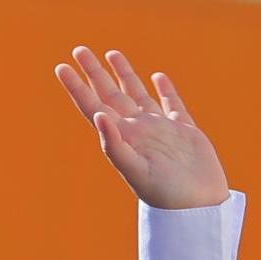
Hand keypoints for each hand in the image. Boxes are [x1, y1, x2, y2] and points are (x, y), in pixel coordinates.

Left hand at [55, 46, 227, 209]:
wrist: (198, 210)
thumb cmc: (166, 195)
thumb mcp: (135, 171)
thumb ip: (115, 146)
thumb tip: (99, 114)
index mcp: (123, 139)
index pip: (93, 107)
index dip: (77, 87)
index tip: (62, 67)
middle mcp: (138, 131)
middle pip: (111, 95)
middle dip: (95, 72)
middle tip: (79, 49)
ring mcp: (161, 130)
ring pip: (138, 95)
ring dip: (125, 75)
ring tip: (112, 54)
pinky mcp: (185, 132)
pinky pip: (172, 104)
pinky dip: (165, 89)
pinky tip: (157, 77)